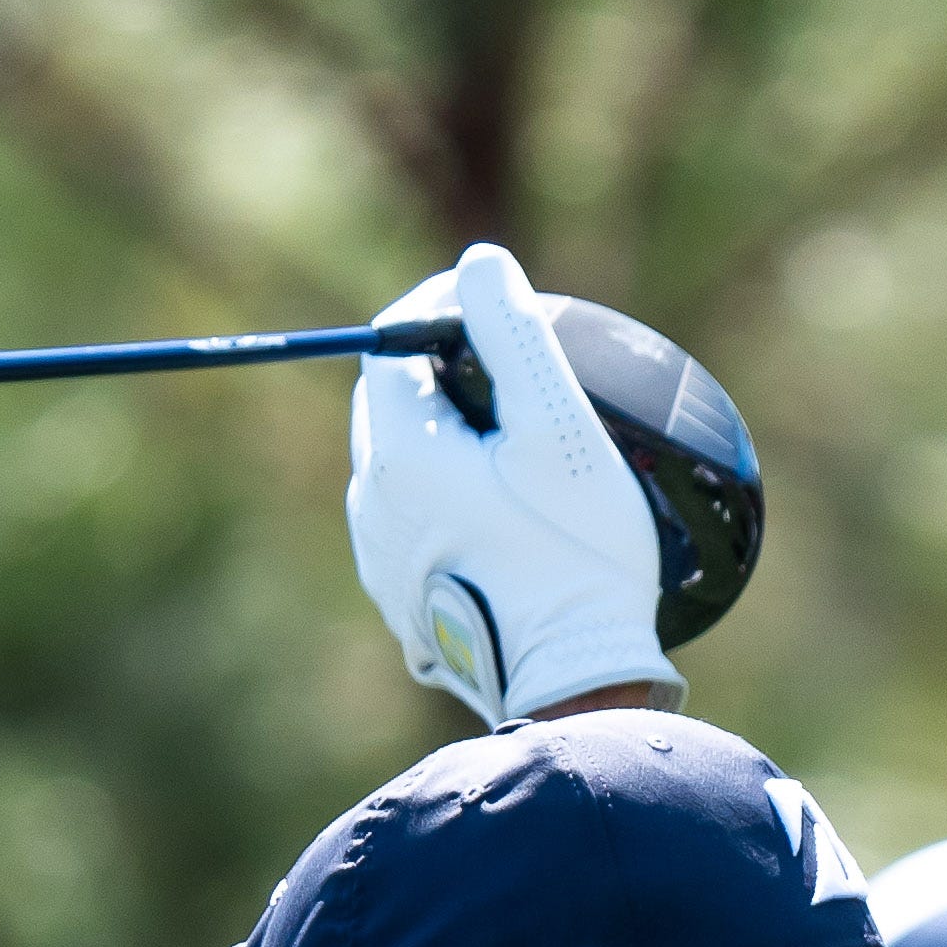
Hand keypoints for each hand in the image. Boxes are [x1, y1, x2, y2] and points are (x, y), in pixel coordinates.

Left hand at [347, 242, 673, 728]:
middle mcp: (371, 505)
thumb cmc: (575, 553)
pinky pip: (409, 526)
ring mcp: (380, 562)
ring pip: (395, 468)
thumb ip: (512, 334)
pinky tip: (500, 512)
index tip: (490, 312)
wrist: (572, 682)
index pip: (389, 348)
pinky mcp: (402, 603)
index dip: (435, 316)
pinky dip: (443, 500)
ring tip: (510, 446)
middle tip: (506, 376)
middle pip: (387, 407)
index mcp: (400, 453)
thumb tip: (476, 263)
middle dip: (434, 377)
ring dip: (439, 442)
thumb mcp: (560, 427)